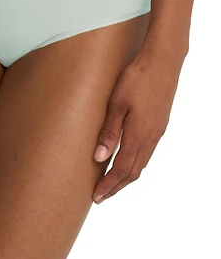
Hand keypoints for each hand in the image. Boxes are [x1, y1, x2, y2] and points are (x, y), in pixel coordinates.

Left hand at [92, 47, 184, 203]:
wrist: (162, 62)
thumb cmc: (137, 79)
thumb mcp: (116, 103)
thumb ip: (109, 132)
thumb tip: (98, 158)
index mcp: (138, 135)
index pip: (121, 169)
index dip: (108, 185)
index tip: (96, 196)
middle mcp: (150, 138)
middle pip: (133, 172)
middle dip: (116, 186)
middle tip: (102, 196)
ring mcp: (157, 131)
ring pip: (142, 163)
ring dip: (127, 176)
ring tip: (112, 182)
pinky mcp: (159, 123)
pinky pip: (147, 152)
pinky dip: (135, 163)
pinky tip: (128, 159)